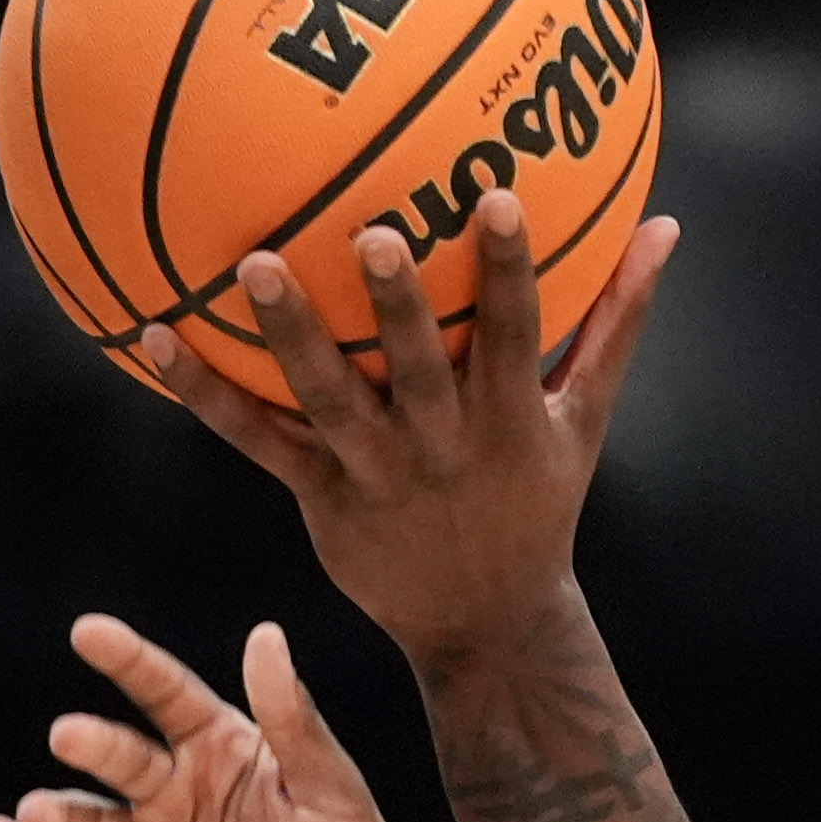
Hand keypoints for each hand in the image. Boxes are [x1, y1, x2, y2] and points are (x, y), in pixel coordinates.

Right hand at [0, 614, 433, 821]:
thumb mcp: (334, 792)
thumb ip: (295, 721)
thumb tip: (265, 634)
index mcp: (223, 749)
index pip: (167, 695)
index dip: (130, 662)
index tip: (90, 632)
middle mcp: (175, 791)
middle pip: (122, 758)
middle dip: (94, 745)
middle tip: (70, 734)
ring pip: (87, 821)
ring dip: (55, 814)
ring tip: (32, 814)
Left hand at [140, 195, 674, 662]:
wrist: (487, 624)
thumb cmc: (537, 500)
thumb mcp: (585, 421)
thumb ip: (618, 323)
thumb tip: (666, 228)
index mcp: (510, 422)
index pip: (517, 334)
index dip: (509, 270)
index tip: (498, 197)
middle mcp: (444, 447)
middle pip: (419, 368)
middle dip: (398, 304)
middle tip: (373, 232)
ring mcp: (378, 475)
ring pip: (331, 400)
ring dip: (292, 335)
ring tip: (254, 267)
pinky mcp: (324, 498)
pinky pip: (258, 441)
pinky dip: (205, 394)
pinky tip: (154, 336)